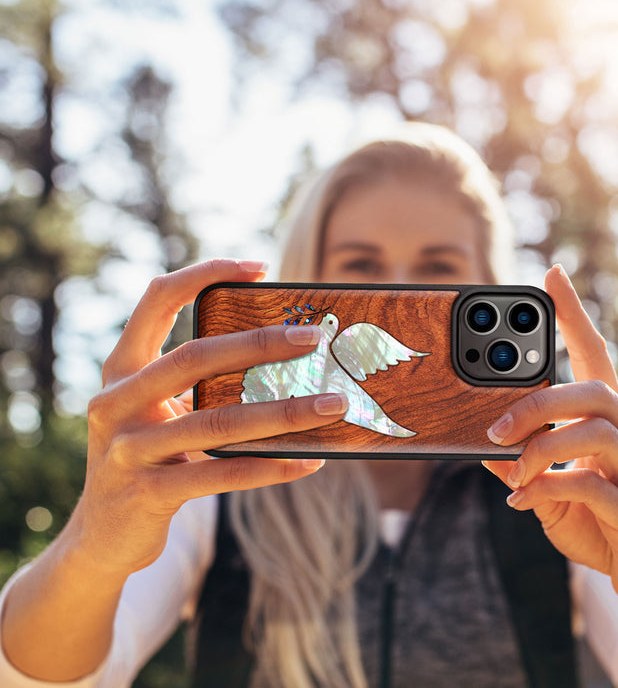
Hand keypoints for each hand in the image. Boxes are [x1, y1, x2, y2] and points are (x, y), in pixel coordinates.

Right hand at [73, 259, 347, 577]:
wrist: (101, 535)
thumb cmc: (147, 457)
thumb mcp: (158, 412)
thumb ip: (197, 385)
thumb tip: (284, 361)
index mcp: (122, 369)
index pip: (157, 300)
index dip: (204, 274)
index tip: (259, 267)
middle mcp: (116, 402)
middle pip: (194, 357)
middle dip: (259, 344)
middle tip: (313, 338)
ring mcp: (128, 449)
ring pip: (217, 422)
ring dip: (284, 411)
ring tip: (332, 404)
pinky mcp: (147, 493)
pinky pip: (221, 475)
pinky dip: (270, 467)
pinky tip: (309, 462)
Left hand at [483, 264, 617, 611]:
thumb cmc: (595, 520)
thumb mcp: (547, 487)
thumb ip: (521, 464)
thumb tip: (483, 447)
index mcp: (609, 423)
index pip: (595, 356)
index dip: (574, 315)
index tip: (552, 276)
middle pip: (593, 391)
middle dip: (538, 402)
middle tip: (495, 428)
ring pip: (597, 432)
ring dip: (542, 448)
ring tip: (513, 470)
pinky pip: (593, 486)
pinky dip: (550, 487)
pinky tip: (525, 501)